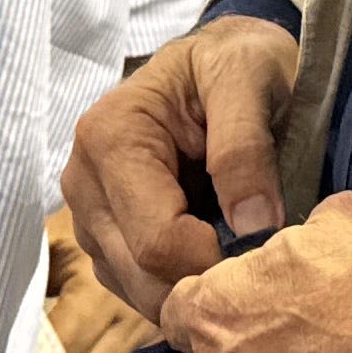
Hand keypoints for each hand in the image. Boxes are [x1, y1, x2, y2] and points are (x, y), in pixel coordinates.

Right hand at [62, 14, 298, 324]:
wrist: (222, 60)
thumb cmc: (235, 61)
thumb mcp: (249, 78)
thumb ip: (245, 146)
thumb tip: (252, 225)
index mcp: (109, 138)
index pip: (155, 240)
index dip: (214, 260)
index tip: (266, 252)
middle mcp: (85, 182)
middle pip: (140, 274)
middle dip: (205, 282)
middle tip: (265, 268)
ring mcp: (91, 215)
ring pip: (139, 291)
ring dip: (195, 288)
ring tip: (244, 256)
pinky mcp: (106, 240)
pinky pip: (141, 289)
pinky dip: (183, 286)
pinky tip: (219, 258)